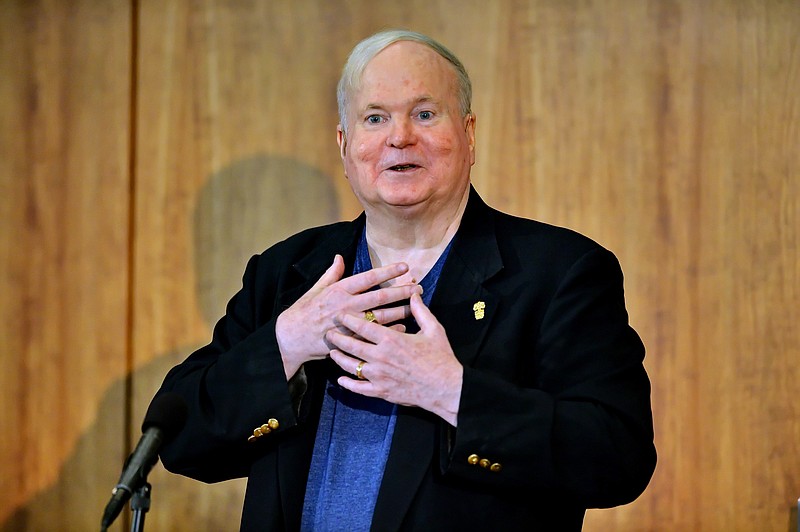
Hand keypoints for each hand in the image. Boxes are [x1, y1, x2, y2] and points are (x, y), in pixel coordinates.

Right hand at [275, 255, 422, 378]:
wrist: (291, 337)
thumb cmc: (304, 311)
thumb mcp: (316, 289)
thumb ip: (332, 274)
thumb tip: (340, 257)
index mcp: (339, 290)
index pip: (369, 277)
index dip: (388, 271)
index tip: (405, 267)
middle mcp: (346, 305)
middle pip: (380, 296)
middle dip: (401, 291)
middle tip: (418, 287)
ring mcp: (349, 323)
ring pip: (381, 316)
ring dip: (400, 311)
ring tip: (415, 306)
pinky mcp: (349, 340)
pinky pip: (375, 335)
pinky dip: (389, 331)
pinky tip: (403, 327)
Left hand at [327, 293, 462, 425]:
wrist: (445, 388)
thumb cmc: (440, 357)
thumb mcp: (433, 329)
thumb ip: (420, 310)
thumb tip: (414, 294)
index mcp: (392, 339)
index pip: (363, 326)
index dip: (348, 319)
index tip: (340, 314)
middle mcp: (381, 357)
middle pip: (351, 345)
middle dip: (338, 337)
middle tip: (328, 332)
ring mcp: (379, 376)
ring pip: (351, 366)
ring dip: (339, 358)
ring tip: (332, 352)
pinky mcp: (381, 391)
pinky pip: (359, 388)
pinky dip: (348, 384)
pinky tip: (341, 379)